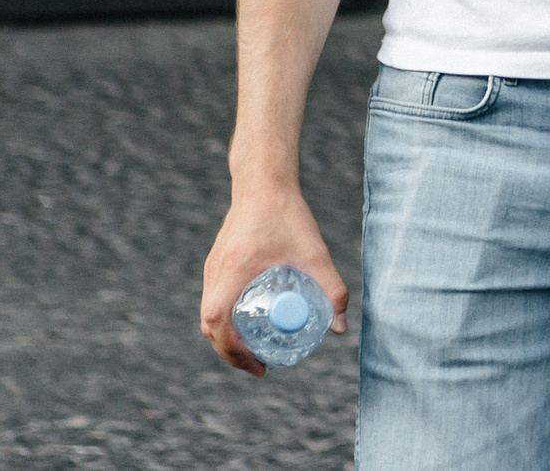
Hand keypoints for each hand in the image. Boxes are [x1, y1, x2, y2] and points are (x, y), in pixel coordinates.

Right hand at [200, 188, 348, 375]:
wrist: (264, 183)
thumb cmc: (288, 215)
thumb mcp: (315, 253)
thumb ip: (331, 288)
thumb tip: (340, 328)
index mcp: (232, 271)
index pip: (218, 323)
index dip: (234, 352)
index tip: (258, 366)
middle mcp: (215, 272)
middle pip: (210, 326)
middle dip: (231, 353)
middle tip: (259, 366)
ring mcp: (212, 268)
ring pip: (209, 314)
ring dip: (227, 337)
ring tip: (255, 351)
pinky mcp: (216, 263)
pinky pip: (213, 300)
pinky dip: (225, 319)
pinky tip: (249, 323)